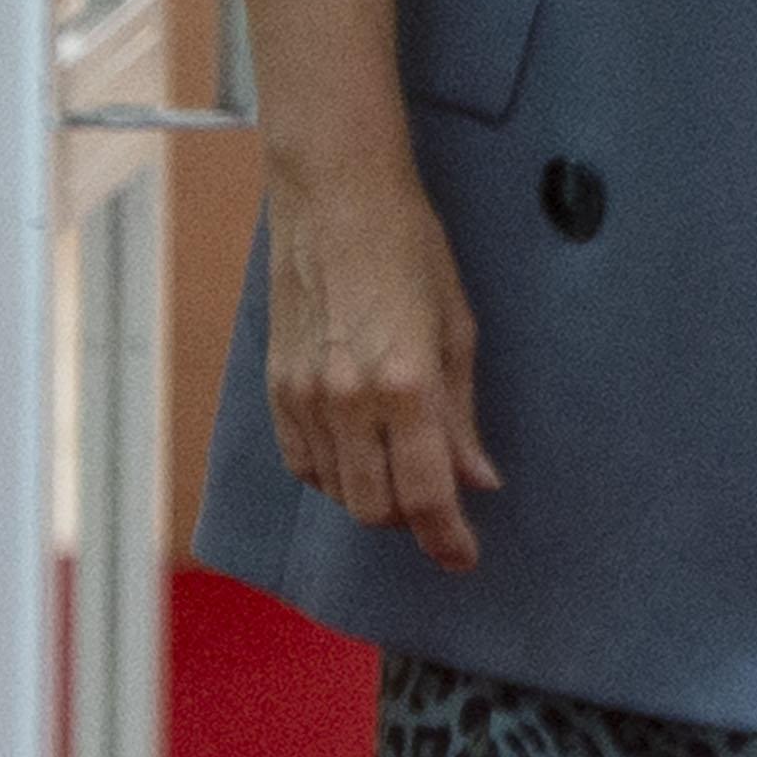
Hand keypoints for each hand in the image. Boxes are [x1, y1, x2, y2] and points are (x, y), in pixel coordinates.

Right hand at [265, 147, 502, 571]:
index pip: (427, 494)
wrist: (335, 197)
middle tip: (439, 506)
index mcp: (405, 383)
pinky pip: (302, 464)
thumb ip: (463, 415)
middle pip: (376, 510)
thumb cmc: (409, 248)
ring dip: (374, 499)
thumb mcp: (457, 328)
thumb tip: (479, 480)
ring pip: (337, 492)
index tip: (464, 559)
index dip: (448, 539)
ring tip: (403, 471)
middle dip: (412, 522)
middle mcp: (348, 399)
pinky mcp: (276, 387)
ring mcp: (305, 395)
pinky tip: (359, 454)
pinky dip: (333, 476)